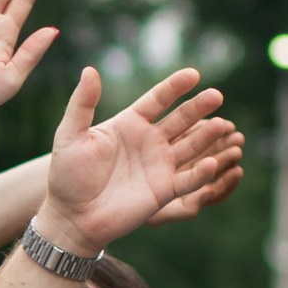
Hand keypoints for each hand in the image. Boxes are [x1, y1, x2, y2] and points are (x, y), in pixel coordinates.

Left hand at [29, 66, 231, 257]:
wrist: (70, 218)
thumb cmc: (67, 177)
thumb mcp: (70, 136)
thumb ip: (82, 104)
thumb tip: (89, 69)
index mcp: (130, 124)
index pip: (158, 99)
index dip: (175, 87)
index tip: (193, 75)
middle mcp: (149, 141)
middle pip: (181, 119)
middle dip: (199, 107)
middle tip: (215, 96)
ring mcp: (159, 165)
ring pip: (191, 145)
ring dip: (206, 136)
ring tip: (220, 125)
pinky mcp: (164, 190)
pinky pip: (188, 179)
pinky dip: (201, 173)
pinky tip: (211, 163)